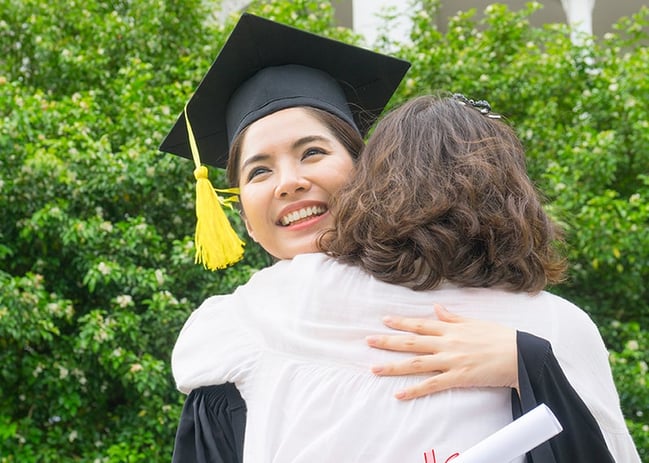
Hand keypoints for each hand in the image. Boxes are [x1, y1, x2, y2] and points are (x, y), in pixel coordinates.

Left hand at [366, 304, 517, 399]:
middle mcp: (447, 343)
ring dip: (394, 366)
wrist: (521, 354)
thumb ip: (453, 317)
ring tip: (374, 368)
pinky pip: (432, 385)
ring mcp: (451, 360)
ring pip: (416, 363)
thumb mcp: (475, 322)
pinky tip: (399, 394)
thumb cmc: (501, 337)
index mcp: (451, 329)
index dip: (401, 323)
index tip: (384, 320)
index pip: (420, 325)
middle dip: (388, 341)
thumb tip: (437, 307)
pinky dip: (415, 390)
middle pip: (411, 342)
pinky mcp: (458, 377)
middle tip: (368, 341)